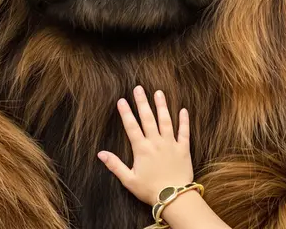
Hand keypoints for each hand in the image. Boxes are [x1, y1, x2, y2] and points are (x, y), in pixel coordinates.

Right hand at [98, 86, 192, 205]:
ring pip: (166, 120)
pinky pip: (184, 132)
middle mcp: (156, 142)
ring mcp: (171, 144)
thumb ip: (115, 165)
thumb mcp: (129, 180)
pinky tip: (183, 110)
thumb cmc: (150, 190)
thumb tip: (100, 154)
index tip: (121, 100)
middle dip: (142, 102)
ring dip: (162, 106)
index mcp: (142, 149)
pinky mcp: (183, 149)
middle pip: (148, 118)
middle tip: (138, 88)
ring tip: (158, 92)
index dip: (126, 113)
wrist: (174, 197)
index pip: (131, 127)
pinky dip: (184, 120)